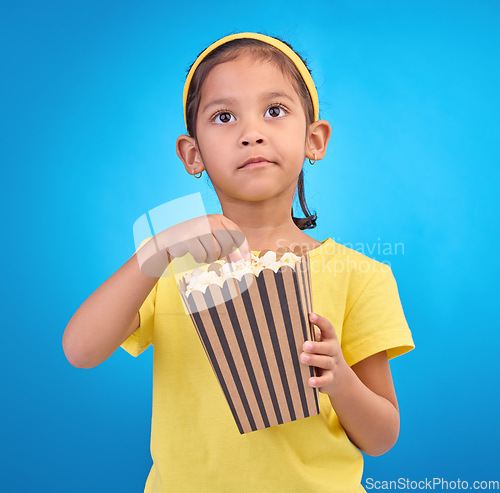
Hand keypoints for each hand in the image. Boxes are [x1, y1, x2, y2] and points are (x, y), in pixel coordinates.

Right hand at [136, 214, 250, 276]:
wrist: (170, 239)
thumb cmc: (197, 239)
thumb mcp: (214, 239)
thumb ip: (229, 247)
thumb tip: (244, 259)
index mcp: (219, 218)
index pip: (237, 234)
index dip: (244, 248)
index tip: (247, 260)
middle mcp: (210, 220)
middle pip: (228, 245)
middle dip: (223, 255)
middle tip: (215, 255)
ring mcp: (199, 228)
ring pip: (215, 252)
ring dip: (210, 258)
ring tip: (203, 253)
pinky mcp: (189, 239)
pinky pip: (202, 256)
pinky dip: (200, 259)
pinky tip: (194, 253)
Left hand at [299, 312, 348, 395]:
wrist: (341, 379)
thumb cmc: (323, 354)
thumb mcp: (320, 343)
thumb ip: (310, 334)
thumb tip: (289, 322)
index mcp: (330, 339)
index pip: (328, 328)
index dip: (320, 321)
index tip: (310, 315)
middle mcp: (333, 351)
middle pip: (327, 347)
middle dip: (316, 346)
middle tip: (304, 345)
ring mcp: (333, 365)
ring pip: (325, 362)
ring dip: (314, 360)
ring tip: (302, 358)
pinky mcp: (330, 379)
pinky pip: (325, 380)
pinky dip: (318, 381)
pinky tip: (310, 381)